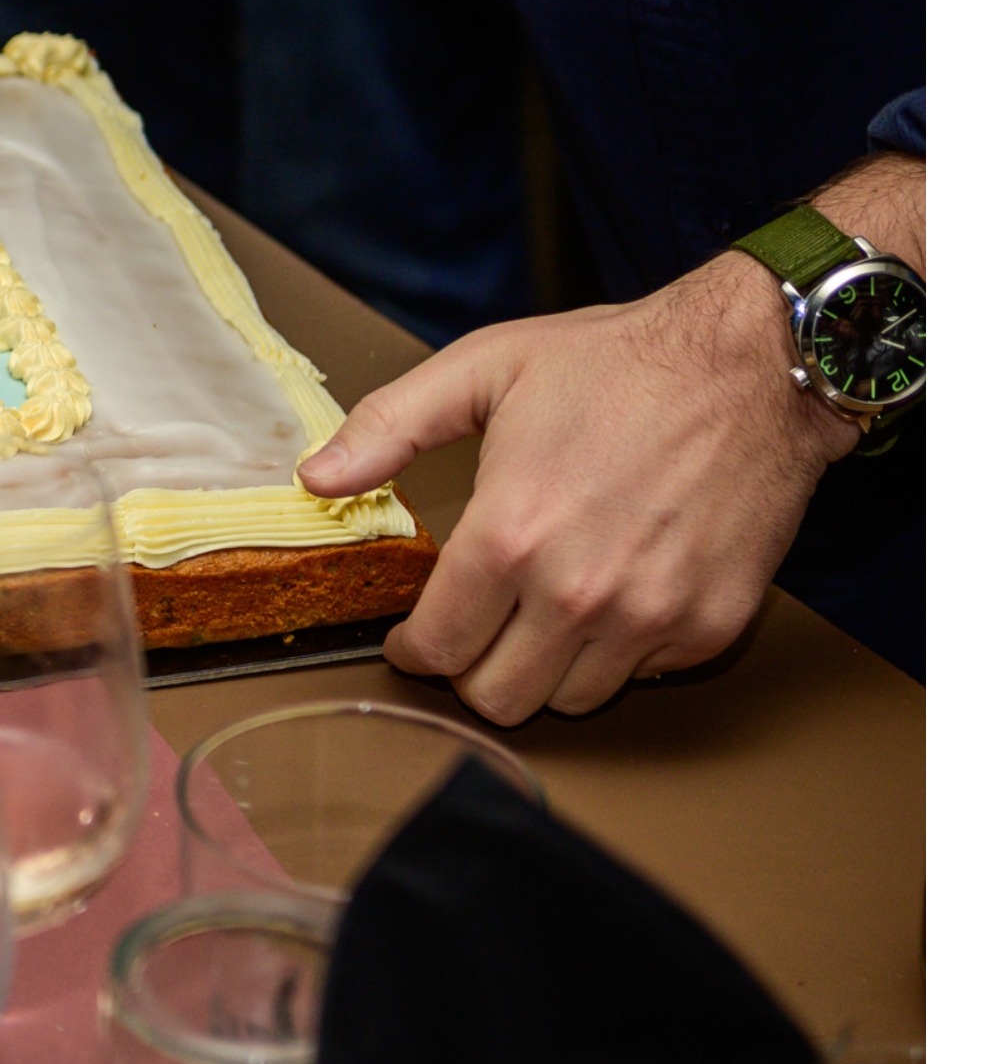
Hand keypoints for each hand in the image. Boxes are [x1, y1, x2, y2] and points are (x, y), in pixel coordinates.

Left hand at [294, 254, 849, 724]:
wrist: (748, 368)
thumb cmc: (614, 362)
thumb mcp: (483, 369)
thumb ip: (389, 428)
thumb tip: (315, 478)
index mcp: (512, 533)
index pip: (440, 645)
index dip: (413, 649)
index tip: (411, 639)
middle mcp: (580, 592)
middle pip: (499, 697)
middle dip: (469, 670)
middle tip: (469, 631)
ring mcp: (652, 619)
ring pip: (570, 701)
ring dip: (542, 669)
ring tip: (535, 613)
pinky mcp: (711, 629)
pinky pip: (641, 677)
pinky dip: (615, 654)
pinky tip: (605, 597)